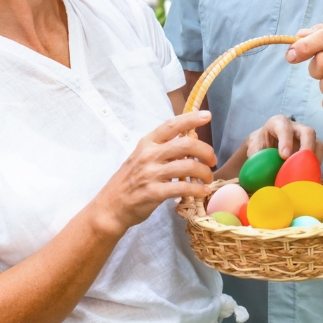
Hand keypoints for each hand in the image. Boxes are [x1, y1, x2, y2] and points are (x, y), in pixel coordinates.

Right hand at [93, 111, 215, 235]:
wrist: (110, 207)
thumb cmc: (129, 181)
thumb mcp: (142, 157)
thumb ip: (164, 149)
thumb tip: (190, 140)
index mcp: (147, 143)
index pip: (171, 125)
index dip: (191, 118)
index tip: (207, 116)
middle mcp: (149, 155)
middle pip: (186, 144)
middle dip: (205, 151)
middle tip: (212, 160)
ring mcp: (150, 174)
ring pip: (188, 166)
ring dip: (204, 172)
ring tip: (207, 179)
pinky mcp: (153, 193)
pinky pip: (182, 188)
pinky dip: (197, 190)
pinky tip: (202, 192)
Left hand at [216, 115, 322, 179]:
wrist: (265, 147)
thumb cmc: (259, 147)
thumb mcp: (253, 151)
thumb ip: (256, 160)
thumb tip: (259, 178)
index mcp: (277, 123)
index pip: (283, 127)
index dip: (285, 140)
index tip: (284, 156)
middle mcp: (295, 128)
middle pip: (308, 132)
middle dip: (307, 147)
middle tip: (302, 164)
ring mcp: (306, 138)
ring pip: (318, 144)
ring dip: (315, 159)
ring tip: (308, 174)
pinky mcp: (313, 149)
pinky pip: (319, 156)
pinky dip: (316, 167)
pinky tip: (309, 178)